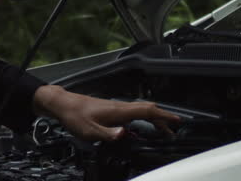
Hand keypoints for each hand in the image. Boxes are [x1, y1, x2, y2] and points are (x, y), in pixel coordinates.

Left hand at [32, 85, 180, 141]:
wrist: (63, 104)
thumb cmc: (75, 116)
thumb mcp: (90, 131)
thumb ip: (108, 134)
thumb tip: (124, 135)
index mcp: (118, 111)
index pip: (146, 111)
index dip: (163, 116)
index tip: (176, 121)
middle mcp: (119, 107)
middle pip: (147, 110)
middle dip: (163, 119)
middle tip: (174, 130)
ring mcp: (116, 107)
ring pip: (141, 111)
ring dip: (154, 120)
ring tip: (162, 131)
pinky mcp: (111, 110)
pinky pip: (133, 113)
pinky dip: (143, 119)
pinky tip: (140, 128)